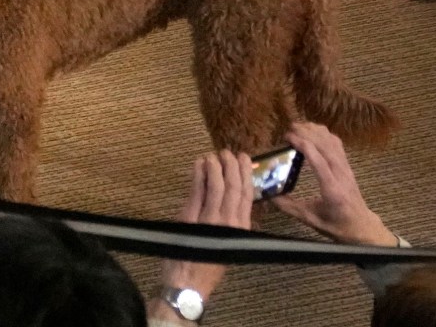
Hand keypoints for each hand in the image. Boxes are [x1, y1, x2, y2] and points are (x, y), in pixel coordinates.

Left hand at [159, 149, 253, 305]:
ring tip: (214, 154)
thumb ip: (231, 224)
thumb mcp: (228, 244)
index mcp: (241, 229)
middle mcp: (229, 223)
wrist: (189, 282)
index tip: (244, 160)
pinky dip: (198, 174)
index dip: (246, 175)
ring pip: (217, 186)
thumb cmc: (207, 265)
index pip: (246, 196)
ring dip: (215, 167)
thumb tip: (234, 203)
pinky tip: (199, 163)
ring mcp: (210, 220)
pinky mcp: (190, 218)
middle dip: (232, 167)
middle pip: (234, 188)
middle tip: (229, 152)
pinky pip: (197, 191)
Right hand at [272, 122, 397, 244]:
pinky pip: (338, 145)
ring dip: (316, 131)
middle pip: (326, 146)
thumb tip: (268, 196)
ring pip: (333, 142)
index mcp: (332, 189)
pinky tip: (314, 132)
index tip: (286, 137)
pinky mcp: (347, 166)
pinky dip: (325, 134)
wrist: (362, 226)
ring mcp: (346, 169)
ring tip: (299, 127)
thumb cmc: (336, 225)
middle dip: (307, 133)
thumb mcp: (310, 220)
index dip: (303, 144)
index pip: (318, 161)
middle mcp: (341, 175)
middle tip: (288, 128)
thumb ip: (289, 207)